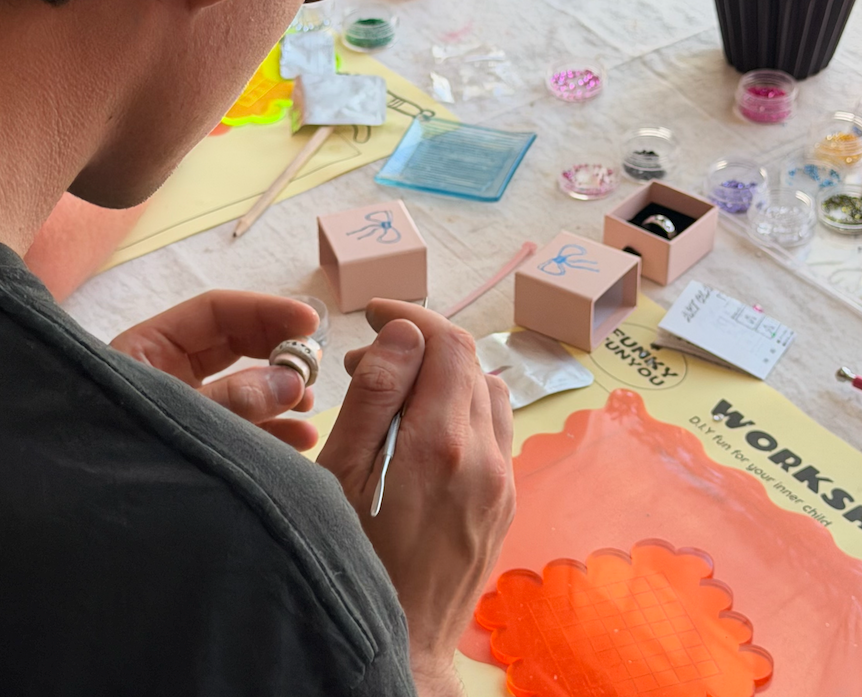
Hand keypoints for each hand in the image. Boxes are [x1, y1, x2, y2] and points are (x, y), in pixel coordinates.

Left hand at [111, 291, 320, 450]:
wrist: (78, 531)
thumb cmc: (115, 461)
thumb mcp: (178, 422)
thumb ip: (234, 401)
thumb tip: (292, 381)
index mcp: (150, 349)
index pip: (217, 312)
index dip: (266, 312)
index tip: (309, 323)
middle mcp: (169, 373)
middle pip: (237, 345)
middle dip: (279, 351)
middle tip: (314, 362)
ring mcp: (187, 410)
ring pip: (245, 387)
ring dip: (282, 392)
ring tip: (309, 402)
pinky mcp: (203, 444)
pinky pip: (245, 428)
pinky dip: (276, 431)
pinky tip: (302, 439)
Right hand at [317, 300, 514, 696]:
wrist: (404, 645)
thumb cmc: (355, 562)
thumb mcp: (343, 474)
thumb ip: (376, 394)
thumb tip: (404, 332)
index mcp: (442, 443)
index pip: (448, 342)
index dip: (413, 315)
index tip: (376, 314)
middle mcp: (486, 455)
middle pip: (468, 363)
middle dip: (419, 347)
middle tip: (369, 362)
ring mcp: (504, 479)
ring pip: (486, 392)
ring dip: (444, 377)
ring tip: (398, 396)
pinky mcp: (507, 498)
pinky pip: (495, 429)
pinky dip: (463, 409)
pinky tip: (426, 433)